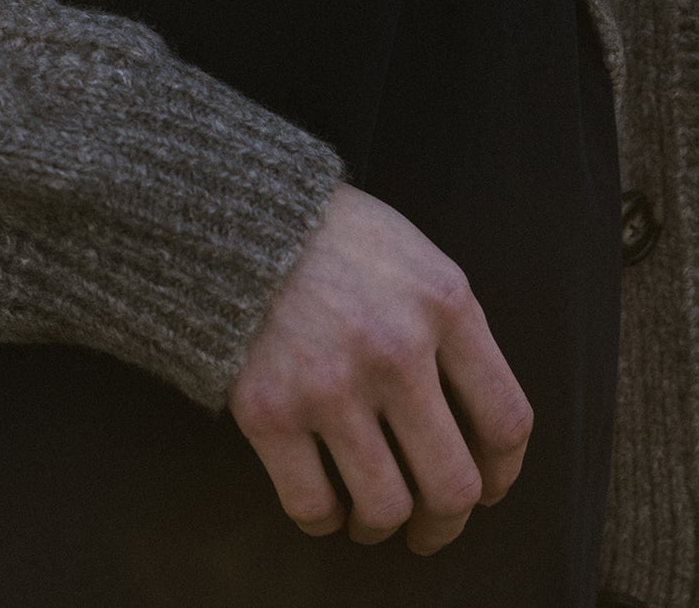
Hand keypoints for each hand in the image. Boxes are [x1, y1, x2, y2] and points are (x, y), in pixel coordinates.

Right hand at [228, 183, 532, 554]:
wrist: (234, 214)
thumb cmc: (331, 235)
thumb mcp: (414, 256)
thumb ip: (451, 328)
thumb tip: (476, 422)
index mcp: (443, 306)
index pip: (506, 421)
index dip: (502, 472)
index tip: (487, 486)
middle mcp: (395, 351)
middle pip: (453, 485)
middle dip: (446, 523)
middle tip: (432, 526)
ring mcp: (330, 384)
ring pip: (385, 507)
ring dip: (384, 527)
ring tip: (371, 519)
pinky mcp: (269, 410)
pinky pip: (311, 504)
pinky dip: (323, 519)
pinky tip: (323, 502)